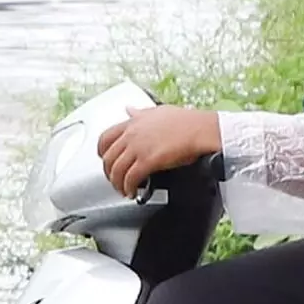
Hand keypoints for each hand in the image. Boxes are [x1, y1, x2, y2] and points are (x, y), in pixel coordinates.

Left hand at [97, 106, 222, 198]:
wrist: (201, 130)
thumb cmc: (186, 121)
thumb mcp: (158, 111)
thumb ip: (140, 113)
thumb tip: (130, 110)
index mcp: (133, 123)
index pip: (105, 138)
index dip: (102, 153)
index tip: (106, 161)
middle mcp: (132, 135)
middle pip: (108, 158)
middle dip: (109, 173)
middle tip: (116, 180)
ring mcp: (138, 147)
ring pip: (116, 170)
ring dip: (118, 184)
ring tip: (124, 190)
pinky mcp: (148, 161)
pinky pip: (130, 178)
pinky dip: (129, 188)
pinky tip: (133, 193)